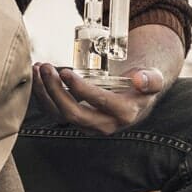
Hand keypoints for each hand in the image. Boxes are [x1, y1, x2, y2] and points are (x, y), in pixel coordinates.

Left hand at [31, 62, 163, 134]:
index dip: (80, 89)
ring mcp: (88, 124)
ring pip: (59, 115)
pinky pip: (54, 112)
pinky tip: (37, 76)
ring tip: (39, 68)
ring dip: (45, 93)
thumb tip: (139, 79)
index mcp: (123, 113)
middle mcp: (104, 124)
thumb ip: (151, 79)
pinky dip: (42, 95)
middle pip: (73, 114)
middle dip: (56, 91)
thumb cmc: (143, 82)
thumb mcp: (154, 79)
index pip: (98, 103)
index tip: (66, 72)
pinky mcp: (76, 119)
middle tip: (47, 68)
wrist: (136, 96)